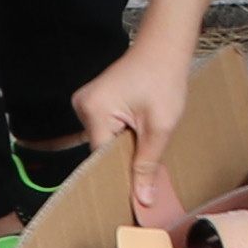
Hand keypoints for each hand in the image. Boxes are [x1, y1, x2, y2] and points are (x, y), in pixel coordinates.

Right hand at [68, 45, 188, 223]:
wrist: (165, 47)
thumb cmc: (164, 79)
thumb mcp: (160, 127)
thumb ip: (148, 164)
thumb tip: (143, 200)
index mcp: (93, 111)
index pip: (100, 159)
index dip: (120, 176)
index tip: (135, 196)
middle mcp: (82, 106)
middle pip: (100, 151)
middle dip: (123, 162)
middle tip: (145, 176)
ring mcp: (86, 102)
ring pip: (104, 141)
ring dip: (124, 148)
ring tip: (144, 146)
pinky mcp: (95, 101)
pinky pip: (106, 129)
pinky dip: (122, 136)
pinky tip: (138, 136)